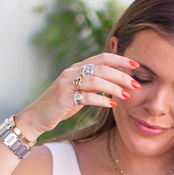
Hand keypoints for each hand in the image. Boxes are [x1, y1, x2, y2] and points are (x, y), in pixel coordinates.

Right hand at [17, 52, 138, 140]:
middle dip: (121, 75)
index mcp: (77, 68)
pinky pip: (86, 96)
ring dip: (114, 87)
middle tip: (136, 84)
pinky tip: (112, 104)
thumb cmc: (61, 105)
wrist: (37, 116)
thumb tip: (115, 82)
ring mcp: (66, 84)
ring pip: (95, 80)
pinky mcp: (63, 97)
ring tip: (127, 95)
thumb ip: (93, 85)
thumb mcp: (78, 91)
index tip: (136, 65)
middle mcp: (71, 72)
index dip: (120, 60)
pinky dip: (101, 99)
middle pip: (101, 67)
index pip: (102, 57)